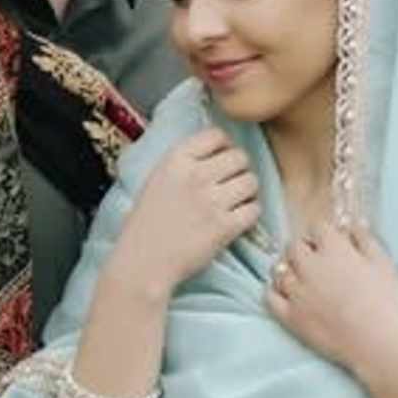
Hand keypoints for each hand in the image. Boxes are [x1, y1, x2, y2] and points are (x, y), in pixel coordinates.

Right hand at [119, 123, 264, 288]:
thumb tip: (214, 149)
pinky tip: (237, 220)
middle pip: (240, 157)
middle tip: (232, 184)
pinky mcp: (225, 227)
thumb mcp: (156, 179)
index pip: (216, 135)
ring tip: (236, 202)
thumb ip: (182, 163)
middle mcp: (195, 175)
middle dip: (239, 169)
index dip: (225, 146)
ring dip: (248, 192)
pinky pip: (254, 209)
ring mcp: (212, 201)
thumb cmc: (146, 223)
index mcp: (175, 160)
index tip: (222, 158)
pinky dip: (250, 214)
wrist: (143, 261)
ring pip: (251, 182)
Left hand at [264, 208, 397, 393]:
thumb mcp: (383, 263)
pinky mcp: (290, 316)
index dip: (325, 234)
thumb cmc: (385, 302)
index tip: (332, 242)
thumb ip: (365, 239)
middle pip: (294, 246)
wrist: (377, 342)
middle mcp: (309, 266)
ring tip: (302, 277)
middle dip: (304, 248)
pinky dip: (274, 291)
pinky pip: (270, 296)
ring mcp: (296, 292)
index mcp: (333, 249)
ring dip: (289, 268)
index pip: (317, 227)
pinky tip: (286, 292)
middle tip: (317, 260)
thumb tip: (352, 221)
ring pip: (279, 269)